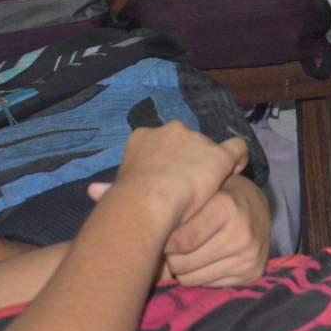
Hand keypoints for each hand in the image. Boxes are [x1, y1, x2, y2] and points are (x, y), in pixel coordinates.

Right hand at [102, 123, 247, 237]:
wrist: (148, 200)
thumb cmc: (125, 198)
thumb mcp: (114, 189)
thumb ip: (111, 187)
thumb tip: (92, 191)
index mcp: (142, 137)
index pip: (161, 143)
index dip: (167, 161)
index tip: (167, 180)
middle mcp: (170, 131)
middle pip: (185, 142)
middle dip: (188, 160)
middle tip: (187, 187)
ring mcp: (196, 140)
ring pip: (208, 148)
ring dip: (208, 164)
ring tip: (209, 188)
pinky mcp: (218, 154)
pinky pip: (236, 149)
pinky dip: (237, 159)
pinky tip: (235, 171)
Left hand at [102, 174, 270, 287]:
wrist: (249, 208)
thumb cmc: (203, 196)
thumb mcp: (181, 190)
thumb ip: (138, 190)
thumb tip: (92, 190)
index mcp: (224, 205)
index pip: (178, 242)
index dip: (163, 243)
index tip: (161, 237)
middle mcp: (242, 230)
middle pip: (182, 263)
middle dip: (169, 259)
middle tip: (168, 249)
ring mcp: (250, 252)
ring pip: (193, 278)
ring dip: (180, 271)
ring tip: (180, 256)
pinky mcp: (254, 270)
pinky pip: (211, 286)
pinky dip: (198, 279)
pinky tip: (196, 265)